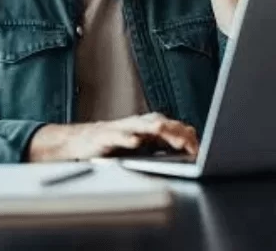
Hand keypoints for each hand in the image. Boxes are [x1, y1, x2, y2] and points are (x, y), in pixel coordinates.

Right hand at [28, 112, 198, 161]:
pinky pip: (117, 136)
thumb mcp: (140, 146)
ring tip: (164, 133)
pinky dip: (126, 137)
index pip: (174, 127)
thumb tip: (189, 152)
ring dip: (154, 129)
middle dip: (175, 133)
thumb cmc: (111, 146)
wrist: (77, 143)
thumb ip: (161, 146)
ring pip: (141, 125)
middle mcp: (136, 124)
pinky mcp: (104, 136)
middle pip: (161, 123)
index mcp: (148, 127)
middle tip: (188, 145)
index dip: (187, 137)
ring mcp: (120, 129)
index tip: (198, 151)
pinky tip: (133, 142)